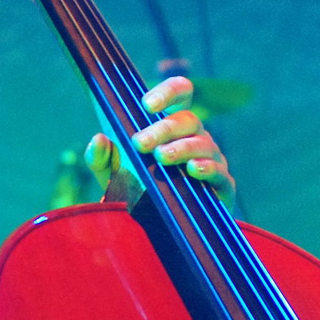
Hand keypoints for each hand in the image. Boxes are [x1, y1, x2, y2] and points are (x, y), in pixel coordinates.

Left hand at [85, 76, 235, 202]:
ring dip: (182, 148)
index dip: (168, 92)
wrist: (159, 228)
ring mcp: (211, 158)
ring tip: (162, 157)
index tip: (147, 104)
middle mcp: (195, 136)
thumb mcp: (113, 175)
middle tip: (140, 143)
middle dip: (163, 129)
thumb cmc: (137, 190)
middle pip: (187, 120)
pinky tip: (193, 170)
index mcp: (172, 125)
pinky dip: (207, 168)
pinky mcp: (222, 185)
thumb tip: (97, 140)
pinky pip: (219, 172)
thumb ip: (101, 158)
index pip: (180, 93)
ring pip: (203, 144)